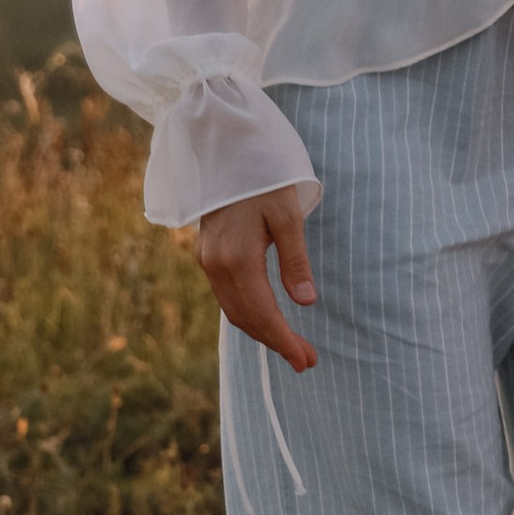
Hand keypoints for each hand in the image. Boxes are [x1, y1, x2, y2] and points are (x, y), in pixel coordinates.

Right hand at [195, 187, 319, 372]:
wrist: (225, 153)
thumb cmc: (263, 180)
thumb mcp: (288, 217)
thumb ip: (295, 262)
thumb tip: (306, 302)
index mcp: (237, 258)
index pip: (262, 312)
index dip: (283, 340)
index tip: (305, 360)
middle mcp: (216, 266)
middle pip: (246, 318)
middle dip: (276, 342)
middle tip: (306, 361)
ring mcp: (207, 262)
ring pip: (234, 311)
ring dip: (262, 332)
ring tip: (293, 348)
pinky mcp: (207, 256)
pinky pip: (227, 297)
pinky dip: (249, 314)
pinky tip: (268, 320)